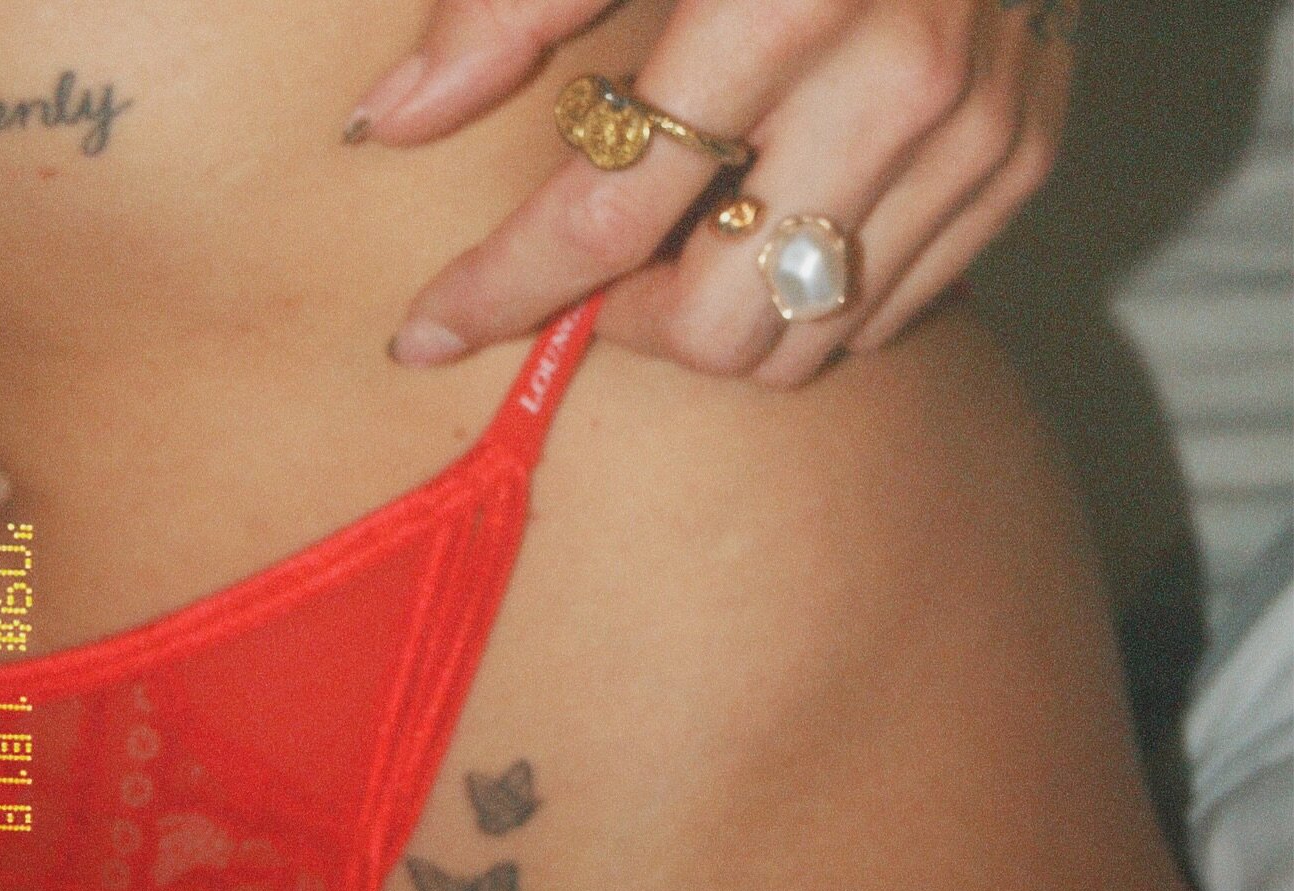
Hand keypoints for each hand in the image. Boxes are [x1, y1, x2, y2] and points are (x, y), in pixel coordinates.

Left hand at [345, 0, 1076, 387]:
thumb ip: (511, 7)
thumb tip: (387, 121)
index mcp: (785, 7)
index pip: (607, 216)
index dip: (503, 288)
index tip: (429, 332)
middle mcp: (897, 90)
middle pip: (717, 326)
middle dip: (630, 322)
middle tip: (601, 265)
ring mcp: (975, 138)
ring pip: (804, 340)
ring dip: (718, 315)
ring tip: (691, 233)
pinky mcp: (1020, 162)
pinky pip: (892, 310)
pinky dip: (808, 292)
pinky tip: (779, 218)